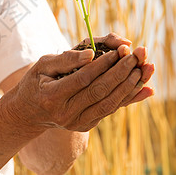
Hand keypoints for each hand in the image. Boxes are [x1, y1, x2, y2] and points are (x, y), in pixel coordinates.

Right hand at [9, 33, 153, 132]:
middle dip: (121, 71)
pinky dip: (129, 97)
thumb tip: (92, 54)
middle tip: (137, 54)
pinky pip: (111, 109)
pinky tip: (145, 86)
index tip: (118, 50)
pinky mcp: (86, 125)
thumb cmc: (36, 82)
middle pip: (100, 91)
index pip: (83, 78)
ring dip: (130, 85)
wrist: (29, 112)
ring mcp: (77, 122)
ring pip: (110, 103)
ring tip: (145, 67)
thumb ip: (66, 58)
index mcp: (52, 96)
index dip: (103, 64)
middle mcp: (66, 114)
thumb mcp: (43, 64)